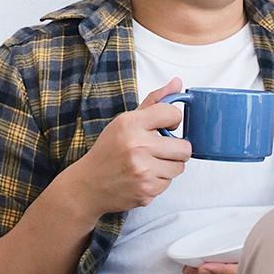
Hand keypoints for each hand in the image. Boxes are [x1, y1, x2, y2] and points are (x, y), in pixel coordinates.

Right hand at [65, 77, 191, 220]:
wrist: (88, 184)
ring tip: (149, 164)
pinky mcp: (146, 190)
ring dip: (168, 166)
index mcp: (130, 123)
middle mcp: (137, 145)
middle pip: (184, 147)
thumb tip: (177, 83)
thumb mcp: (125, 121)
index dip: (173, 120)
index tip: (166, 126)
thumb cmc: (108, 151)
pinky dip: (159, 181)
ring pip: (179, 167)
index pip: (172, 114)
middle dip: (176, 149)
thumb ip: (154, 102)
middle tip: (161, 150)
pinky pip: (168, 183)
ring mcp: (142, 170)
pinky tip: (143, 177)